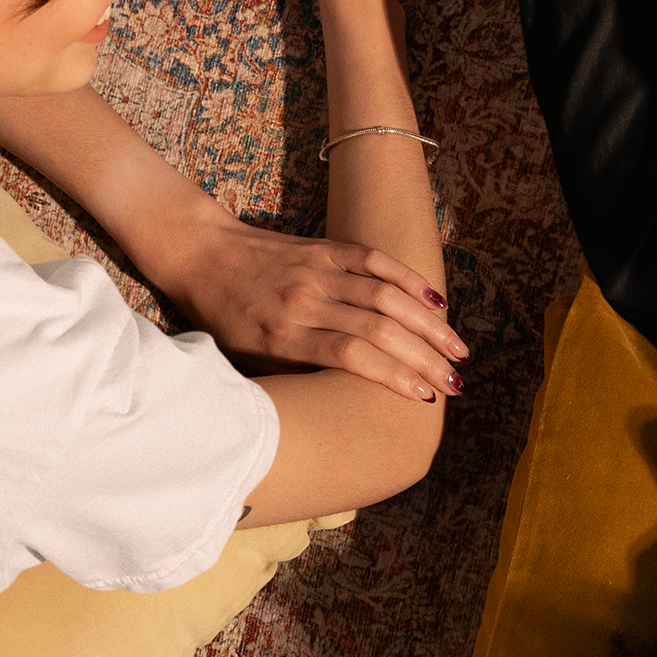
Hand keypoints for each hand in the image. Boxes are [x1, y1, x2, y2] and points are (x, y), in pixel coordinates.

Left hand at [155, 201, 466, 401]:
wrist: (198, 254)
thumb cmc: (219, 318)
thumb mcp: (244, 360)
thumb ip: (291, 377)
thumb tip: (335, 407)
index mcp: (282, 336)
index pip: (351, 354)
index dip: (394, 375)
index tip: (425, 396)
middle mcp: (304, 302)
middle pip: (378, 328)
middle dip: (424, 357)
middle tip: (456, 382)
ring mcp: (316, 271)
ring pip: (385, 295)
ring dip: (428, 323)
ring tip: (457, 349)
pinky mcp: (323, 248)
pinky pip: (374, 260)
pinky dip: (408, 279)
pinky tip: (435, 301)